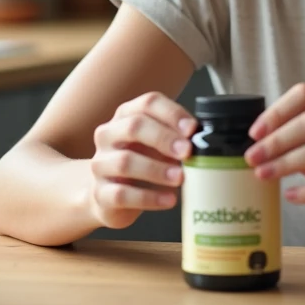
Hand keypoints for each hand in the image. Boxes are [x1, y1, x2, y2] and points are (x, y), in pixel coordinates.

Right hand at [88, 92, 196, 229]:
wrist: (112, 197)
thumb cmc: (142, 164)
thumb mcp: (160, 146)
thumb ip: (178, 139)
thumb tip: (204, 141)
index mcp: (126, 116)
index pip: (148, 103)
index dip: (172, 114)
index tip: (192, 129)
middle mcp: (109, 135)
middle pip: (133, 126)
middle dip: (164, 138)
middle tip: (187, 152)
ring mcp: (100, 164)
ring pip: (125, 162)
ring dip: (157, 170)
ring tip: (180, 178)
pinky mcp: (100, 193)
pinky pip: (121, 194)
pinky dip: (149, 198)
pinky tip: (168, 200)